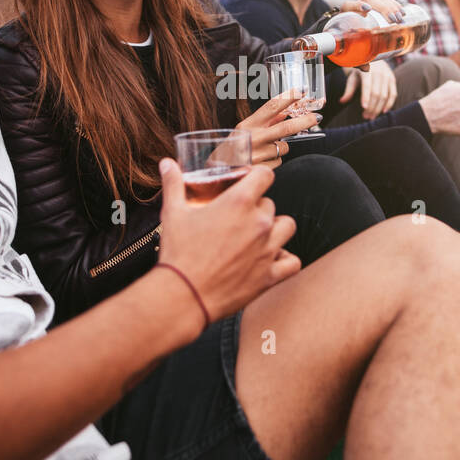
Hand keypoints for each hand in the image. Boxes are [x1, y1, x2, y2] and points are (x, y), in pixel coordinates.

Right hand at [157, 159, 299, 325]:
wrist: (183, 296)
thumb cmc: (178, 254)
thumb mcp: (173, 213)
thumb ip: (173, 184)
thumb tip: (167, 164)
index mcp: (238, 202)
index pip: (265, 175)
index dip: (257, 176)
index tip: (249, 182)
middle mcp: (258, 223)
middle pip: (270, 203)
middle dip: (256, 208)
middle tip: (238, 219)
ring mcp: (267, 250)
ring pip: (287, 226)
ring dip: (275, 228)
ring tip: (258, 235)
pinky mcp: (269, 275)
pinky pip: (293, 262)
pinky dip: (286, 259)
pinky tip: (272, 259)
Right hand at [236, 89, 320, 167]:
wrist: (218, 171)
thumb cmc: (233, 147)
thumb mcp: (245, 131)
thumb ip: (265, 121)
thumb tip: (285, 111)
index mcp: (247, 125)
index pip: (271, 107)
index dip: (288, 97)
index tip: (301, 90)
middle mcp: (252, 138)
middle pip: (286, 127)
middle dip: (305, 120)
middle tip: (318, 117)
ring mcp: (257, 155)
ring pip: (284, 147)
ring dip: (280, 148)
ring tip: (264, 151)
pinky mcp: (262, 169)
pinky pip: (279, 161)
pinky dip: (274, 161)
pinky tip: (262, 161)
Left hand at [337, 0, 403, 71]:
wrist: (348, 32)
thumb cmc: (348, 43)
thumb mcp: (350, 51)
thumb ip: (356, 60)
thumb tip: (366, 69)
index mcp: (345, 15)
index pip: (349, 6)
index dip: (358, 5)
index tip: (368, 10)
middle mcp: (355, 6)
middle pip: (369, 0)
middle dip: (383, 8)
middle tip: (394, 20)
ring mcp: (366, 3)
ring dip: (391, 6)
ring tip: (400, 17)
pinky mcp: (375, 4)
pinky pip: (385, 0)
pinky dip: (395, 5)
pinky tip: (402, 12)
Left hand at [338, 60, 396, 118]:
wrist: (373, 59)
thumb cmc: (360, 70)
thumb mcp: (353, 77)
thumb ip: (348, 90)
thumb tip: (341, 101)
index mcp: (367, 70)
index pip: (367, 86)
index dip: (366, 97)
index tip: (364, 108)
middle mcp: (379, 72)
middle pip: (376, 94)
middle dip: (371, 107)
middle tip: (366, 117)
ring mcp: (387, 76)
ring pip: (384, 96)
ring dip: (378, 108)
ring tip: (371, 117)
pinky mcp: (392, 79)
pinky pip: (393, 94)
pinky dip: (389, 104)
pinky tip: (383, 111)